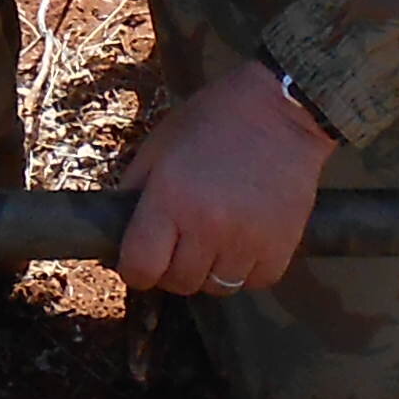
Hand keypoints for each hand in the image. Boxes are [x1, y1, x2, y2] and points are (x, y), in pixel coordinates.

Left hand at [116, 62, 334, 299]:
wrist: (282, 110)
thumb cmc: (213, 122)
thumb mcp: (158, 147)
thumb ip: (134, 192)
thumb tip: (117, 236)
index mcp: (170, 199)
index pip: (140, 268)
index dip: (135, 269)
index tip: (140, 260)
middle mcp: (207, 226)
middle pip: (179, 283)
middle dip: (172, 269)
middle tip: (180, 243)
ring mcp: (247, 240)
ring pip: (217, 288)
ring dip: (210, 270)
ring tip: (215, 239)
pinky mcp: (281, 246)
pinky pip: (256, 281)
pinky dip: (247, 269)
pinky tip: (244, 241)